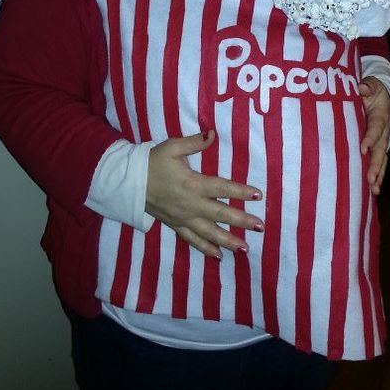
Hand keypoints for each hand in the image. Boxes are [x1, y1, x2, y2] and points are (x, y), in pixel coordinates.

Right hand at [145, 130, 263, 258]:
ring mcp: (183, 218)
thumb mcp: (172, 147)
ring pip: (209, 233)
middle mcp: (191, 204)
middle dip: (241, 221)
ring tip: (245, 248)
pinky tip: (219, 256)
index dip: (241, 191)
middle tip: (260, 227)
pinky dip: (206, 249)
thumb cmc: (153, 162)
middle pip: (220, 215)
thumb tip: (213, 133)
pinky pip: (192, 240)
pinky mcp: (176, 225)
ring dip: (228, 241)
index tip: (258, 195)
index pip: (222, 188)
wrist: (129, 182)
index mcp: (193, 184)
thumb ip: (194, 142)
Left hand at [358, 76, 389, 195]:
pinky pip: (378, 162)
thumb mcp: (371, 84)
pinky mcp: (377, 147)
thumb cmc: (372, 89)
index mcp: (381, 116)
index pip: (376, 128)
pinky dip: (376, 176)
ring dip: (377, 175)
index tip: (362, 149)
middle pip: (381, 150)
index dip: (370, 138)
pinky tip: (371, 190)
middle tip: (369, 179)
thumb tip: (363, 88)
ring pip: (381, 160)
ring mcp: (382, 141)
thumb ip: (367, 86)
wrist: (380, 95)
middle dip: (375, 165)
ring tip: (373, 190)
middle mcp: (384, 131)